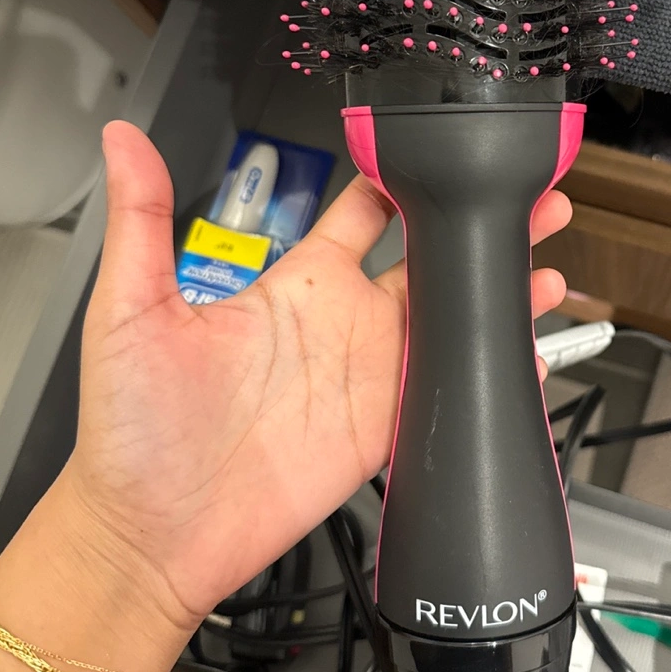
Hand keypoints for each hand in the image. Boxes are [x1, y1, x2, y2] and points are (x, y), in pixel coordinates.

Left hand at [61, 121, 570, 636]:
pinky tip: (528, 358)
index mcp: (293, 284)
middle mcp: (340, 324)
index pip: (363, 212)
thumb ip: (142, 217)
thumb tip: (122, 138)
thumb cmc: (129, 429)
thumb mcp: (128, 309)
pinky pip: (447, 396)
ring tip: (548, 273)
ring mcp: (368, 379)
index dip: (404, 177)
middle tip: (530, 198)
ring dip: (500, 297)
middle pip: (429, 259)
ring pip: (452, 322)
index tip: (441, 148)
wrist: (150, 534)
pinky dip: (492, 377)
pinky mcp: (383, 432)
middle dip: (480, 227)